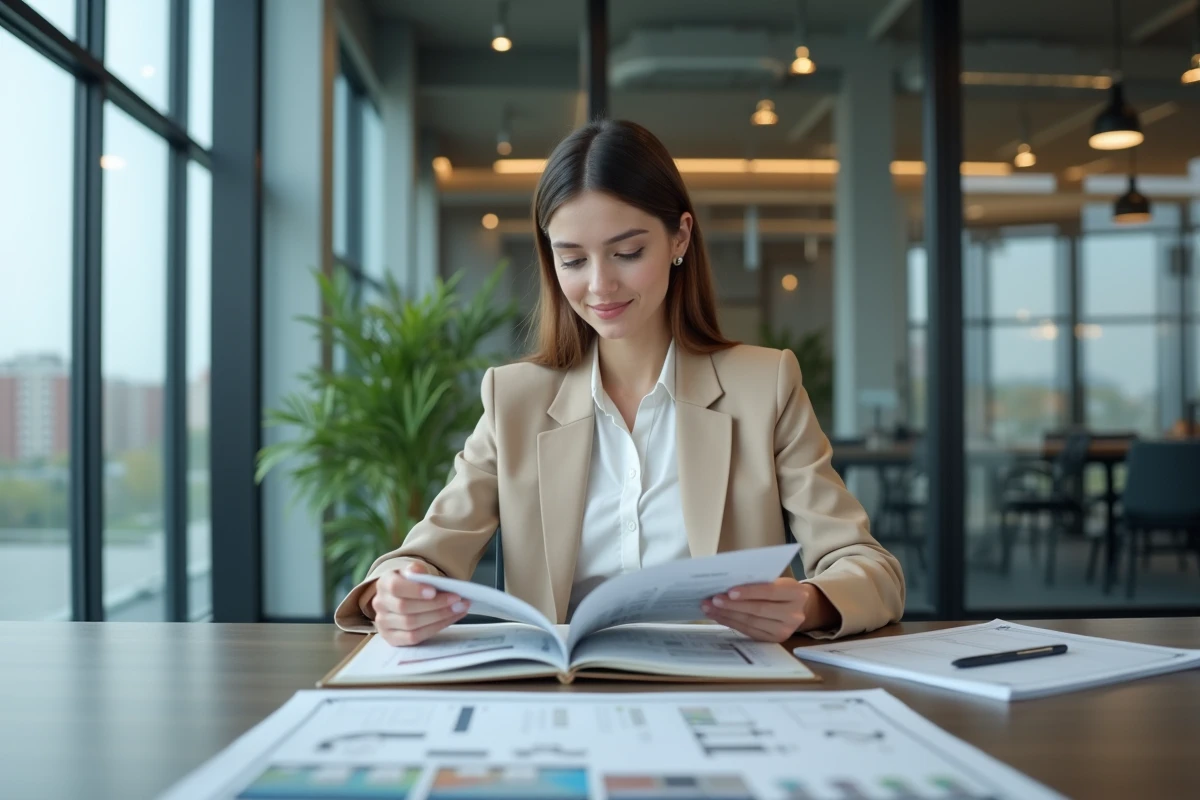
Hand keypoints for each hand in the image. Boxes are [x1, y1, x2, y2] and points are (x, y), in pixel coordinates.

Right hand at [370, 562, 470, 645]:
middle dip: (435, 604)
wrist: (404, 598)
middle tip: (457, 599)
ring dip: (439, 617)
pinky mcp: (392, 638)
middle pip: (405, 608)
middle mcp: (380, 604)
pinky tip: (450, 618)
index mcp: (384, 584)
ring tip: (459, 608)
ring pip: (411, 624)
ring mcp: (384, 623)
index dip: (414, 590)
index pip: (395, 587)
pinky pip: (414, 637)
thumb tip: (418, 571)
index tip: (434, 590)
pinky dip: (435, 627)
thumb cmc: (411, 584)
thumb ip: (416, 570)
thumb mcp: (413, 573)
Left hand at [701, 579, 838, 642]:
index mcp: (797, 593)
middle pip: (759, 610)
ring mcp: (785, 630)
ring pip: (751, 622)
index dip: (749, 592)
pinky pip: (749, 631)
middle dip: (732, 605)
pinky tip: (719, 616)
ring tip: (710, 607)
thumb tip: (727, 584)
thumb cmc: (781, 589)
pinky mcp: (775, 639)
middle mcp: (794, 614)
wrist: (799, 606)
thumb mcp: (778, 580)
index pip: (770, 592)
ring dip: (727, 614)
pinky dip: (732, 623)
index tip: (729, 591)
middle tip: (712, 599)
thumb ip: (759, 581)